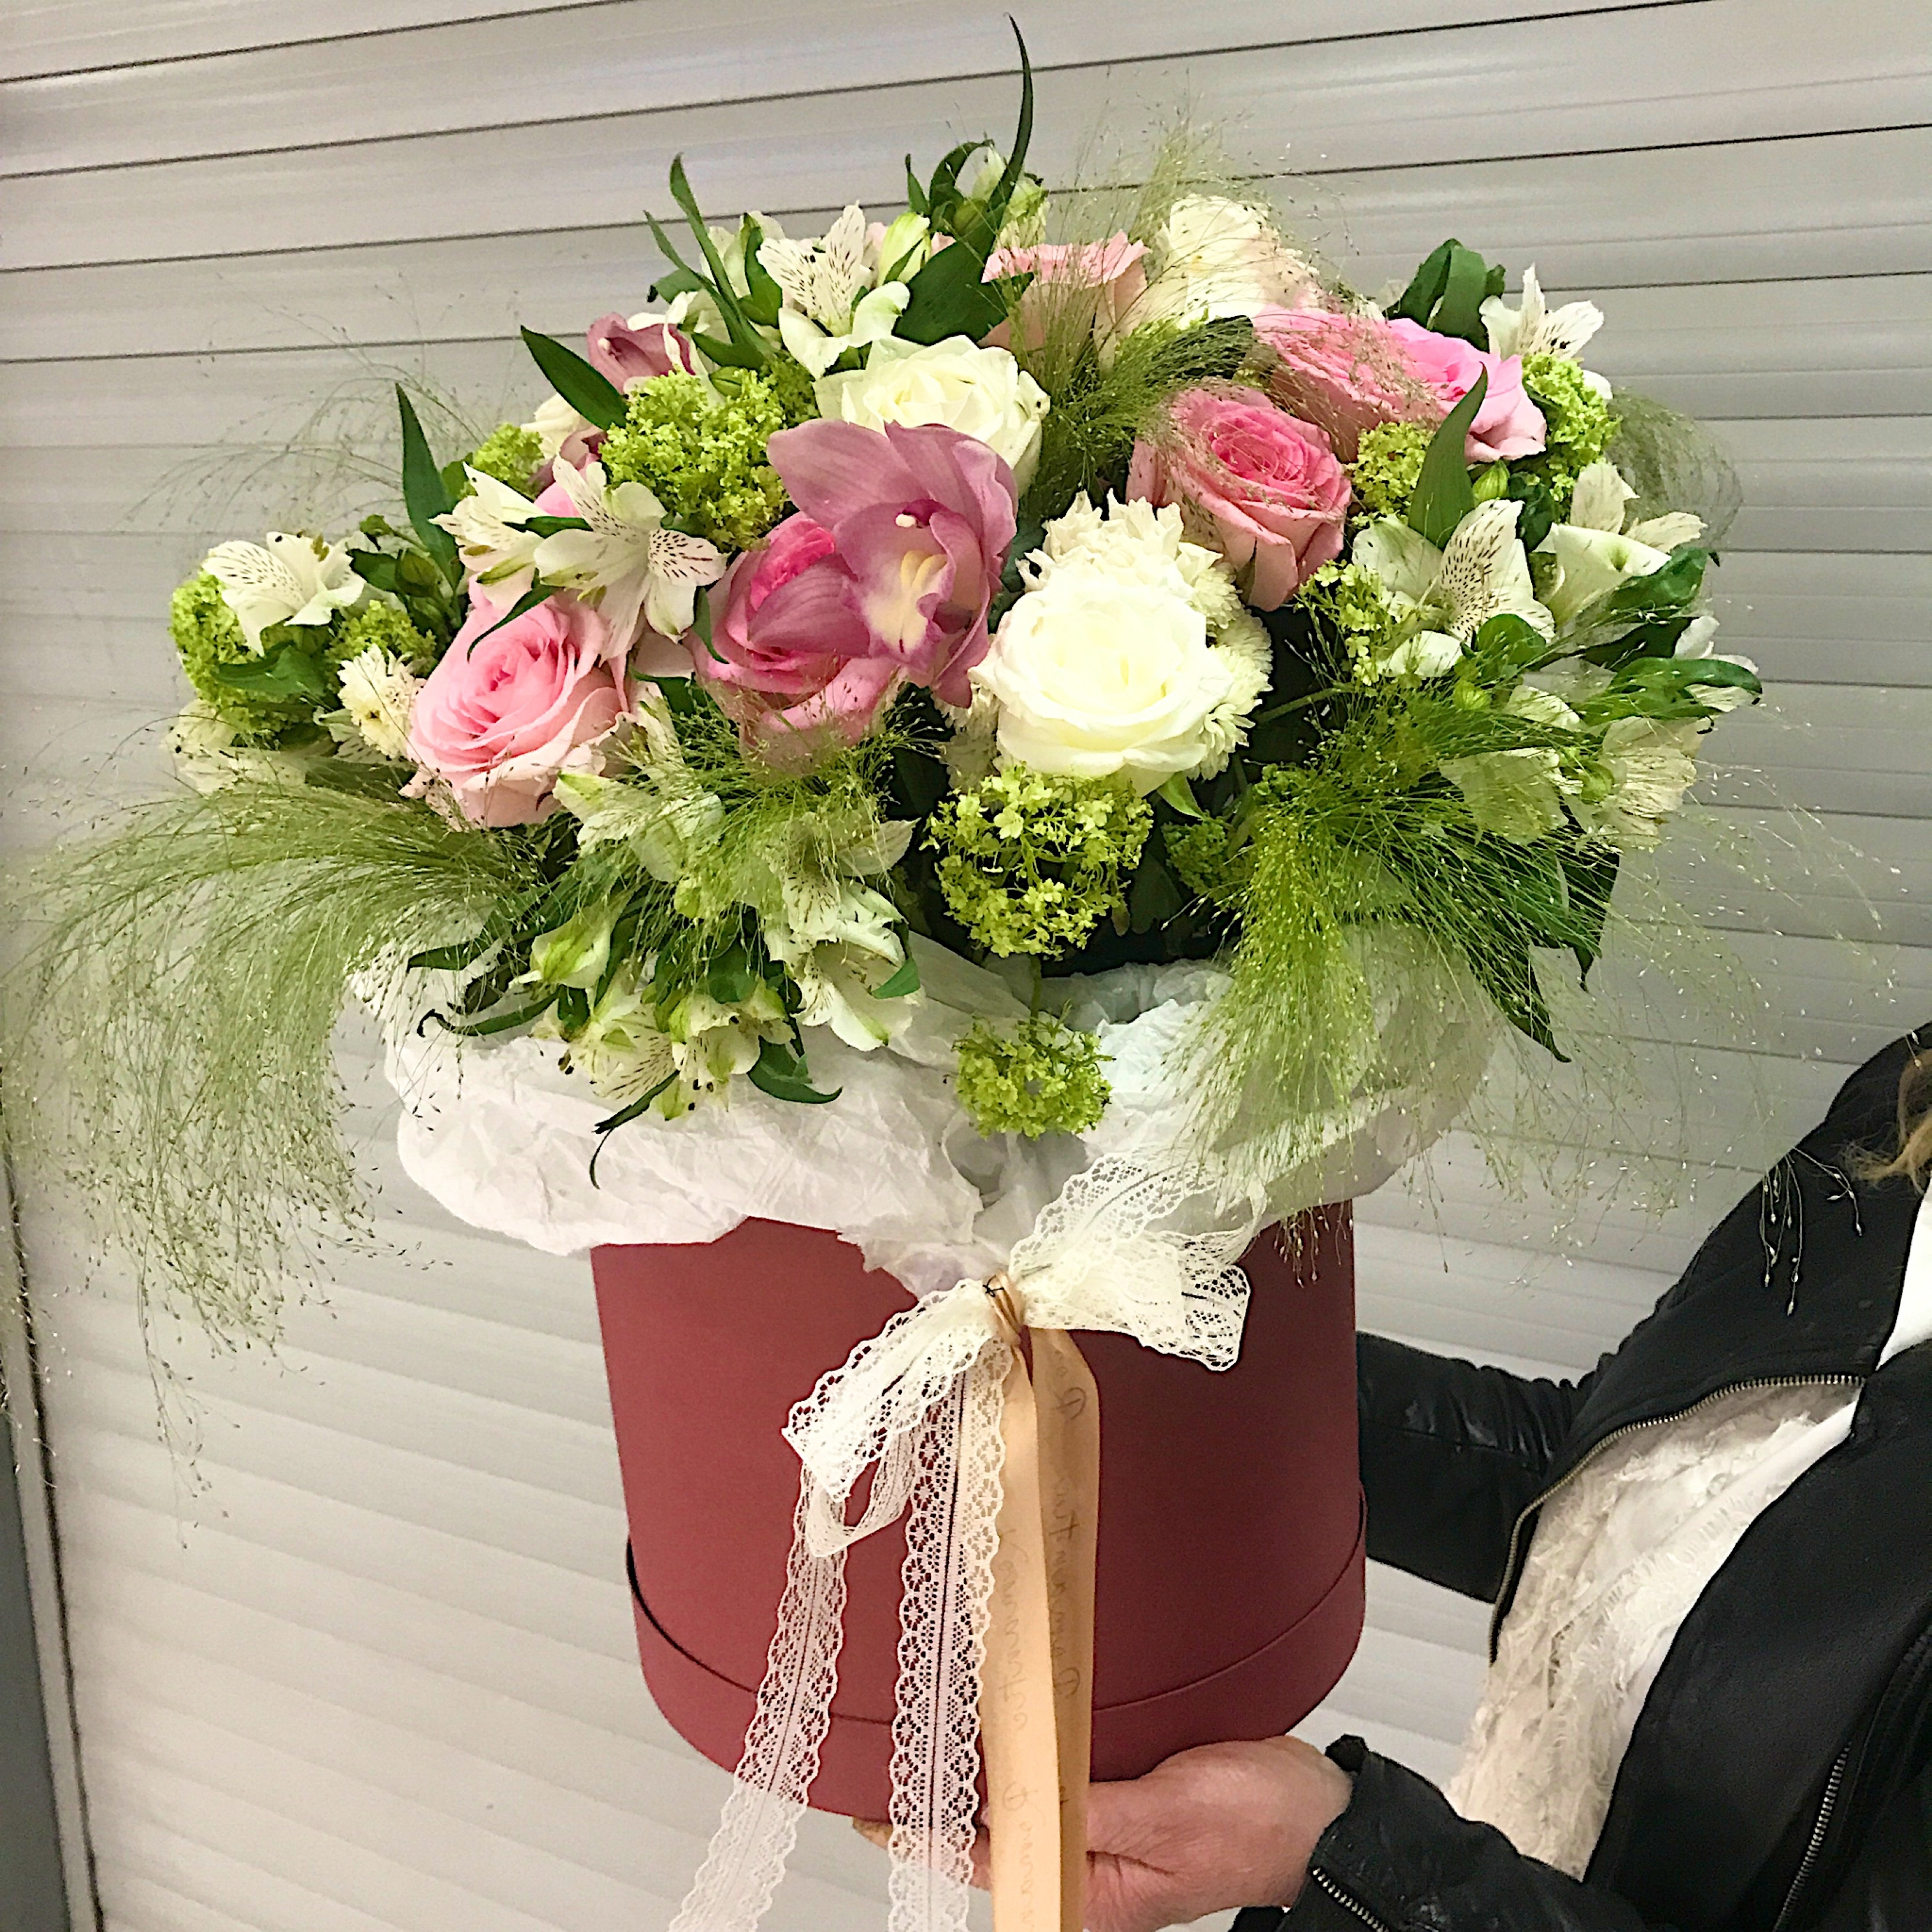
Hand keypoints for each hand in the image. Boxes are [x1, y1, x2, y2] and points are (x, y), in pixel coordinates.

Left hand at [855, 1734, 1352, 1931]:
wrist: (1321, 1811)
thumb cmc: (1258, 1821)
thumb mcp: (1165, 1812)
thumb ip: (1087, 1806)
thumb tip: (1016, 1800)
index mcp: (1097, 1891)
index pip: (989, 1861)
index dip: (929, 1833)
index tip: (875, 1812)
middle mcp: (1095, 1869)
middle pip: (1000, 1837)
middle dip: (948, 1803)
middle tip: (896, 1757)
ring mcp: (1110, 1836)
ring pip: (1028, 1806)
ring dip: (986, 1777)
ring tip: (934, 1739)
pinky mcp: (1128, 1803)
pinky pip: (1062, 1781)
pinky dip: (1029, 1757)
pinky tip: (1009, 1731)